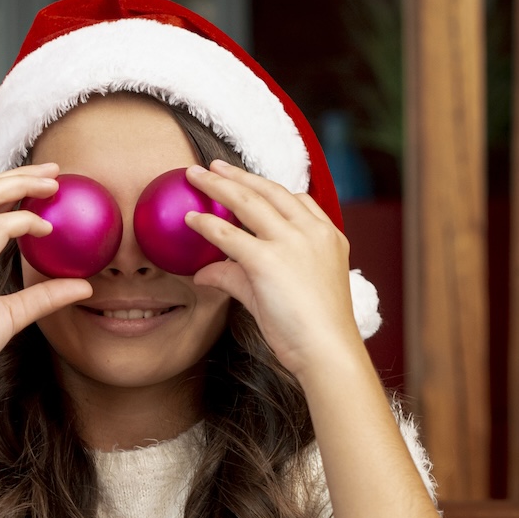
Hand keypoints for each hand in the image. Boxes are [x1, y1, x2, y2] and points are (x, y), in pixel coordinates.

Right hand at [0, 165, 92, 391]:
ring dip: (21, 185)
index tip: (41, 185)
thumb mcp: (9, 316)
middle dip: (20, 175)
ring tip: (53, 185)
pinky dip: (23, 222)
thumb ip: (42, 297)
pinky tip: (45, 228)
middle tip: (54, 172)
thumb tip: (82, 286)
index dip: (9, 186)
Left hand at [184, 159, 367, 381]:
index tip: (248, 181)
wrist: (328, 351)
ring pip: (248, 202)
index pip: (297, 200)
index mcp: (328, 236)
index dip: (268, 187)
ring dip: (218, 185)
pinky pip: (229, 235)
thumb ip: (241, 276)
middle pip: (269, 190)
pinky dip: (207, 225)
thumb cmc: (310, 330)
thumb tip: (206, 272)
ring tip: (194, 176)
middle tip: (212, 165)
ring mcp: (291, 242)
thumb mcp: (281, 293)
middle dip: (238, 175)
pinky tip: (189, 219)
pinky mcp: (268, 260)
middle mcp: (312, 232)